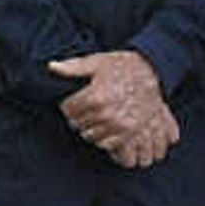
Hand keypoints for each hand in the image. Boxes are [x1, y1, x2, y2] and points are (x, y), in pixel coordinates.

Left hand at [47, 50, 178, 167]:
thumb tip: (51, 67)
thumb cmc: (122, 65)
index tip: (72, 101)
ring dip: (87, 128)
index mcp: (96, 96)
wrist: (152, 71)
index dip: (67, 104)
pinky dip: (101, 138)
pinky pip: (106, 144)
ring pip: (89, 135)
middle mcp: (106, 113)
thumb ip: (73, 67)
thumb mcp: (97, 61)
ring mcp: (119, 125)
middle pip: (77, 123)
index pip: (68, 108)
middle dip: (76, 116)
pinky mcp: (130, 132)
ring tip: (93, 117)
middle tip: (82, 109)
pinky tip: (103, 126)